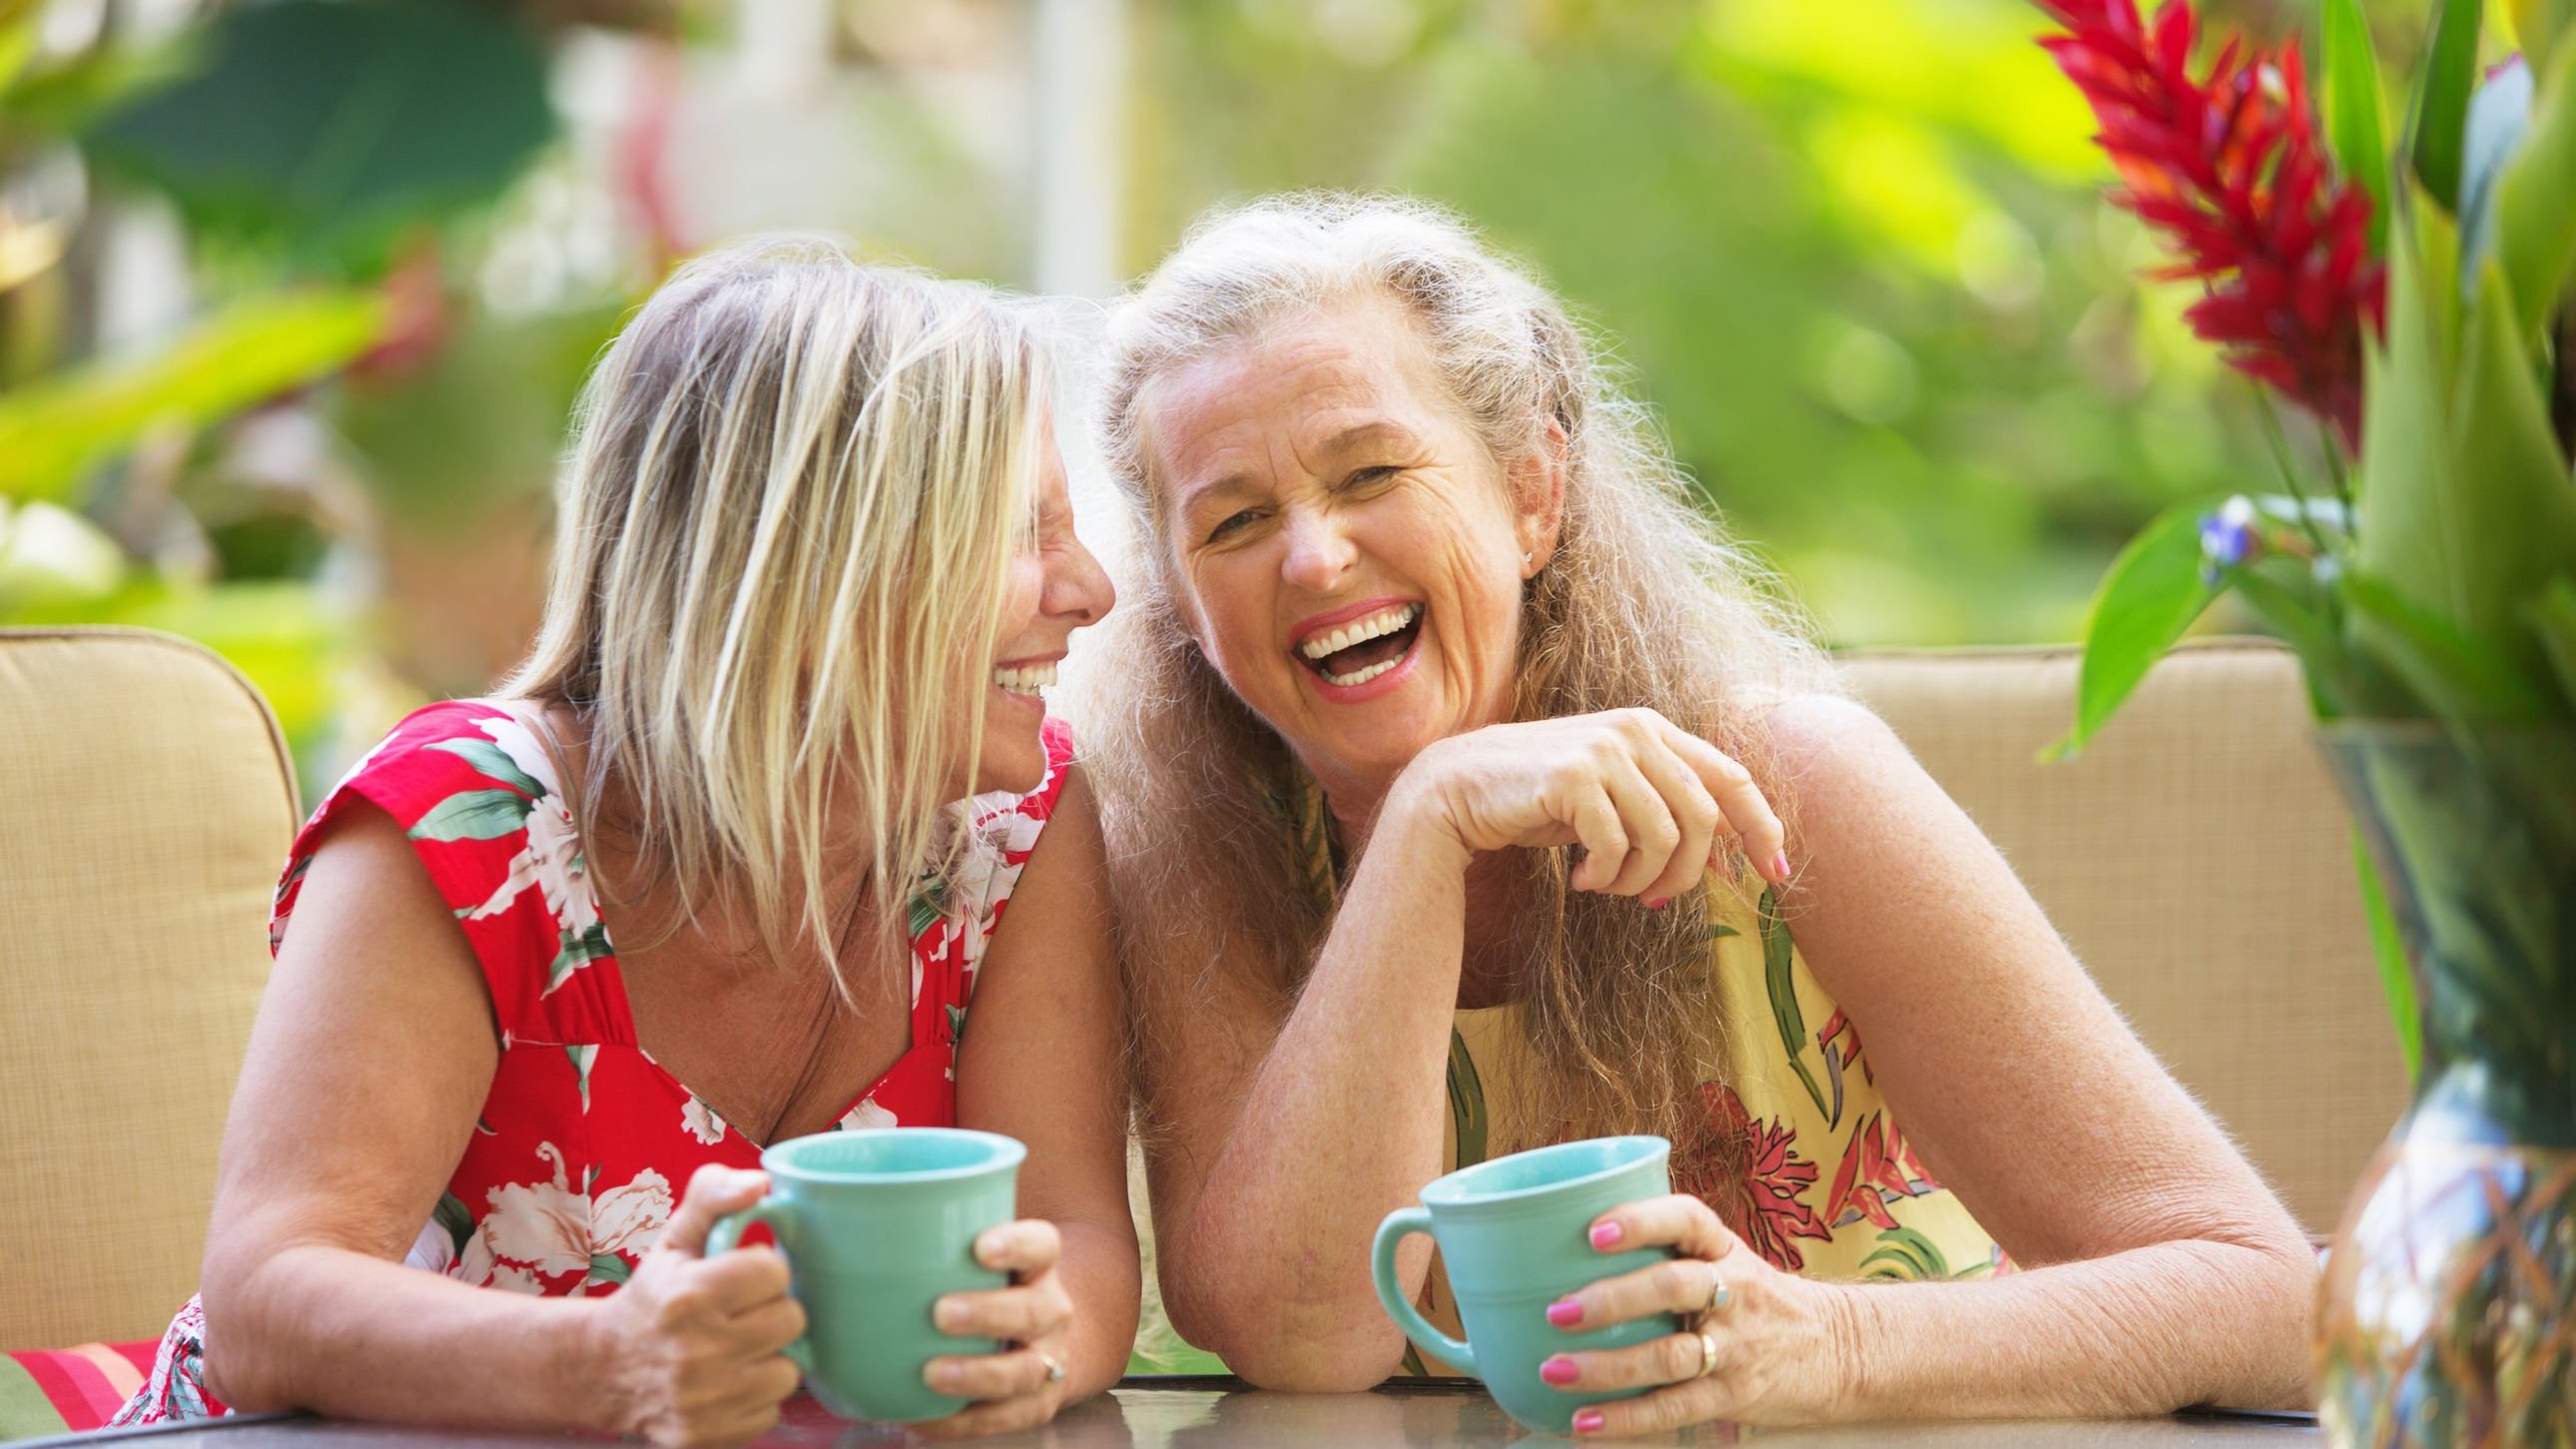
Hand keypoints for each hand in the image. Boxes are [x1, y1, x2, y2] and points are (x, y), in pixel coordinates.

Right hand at [583, 1164, 805, 1447]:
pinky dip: (754, 1398)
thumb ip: (714, 1194)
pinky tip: (727, 1382)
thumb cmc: (654, 1296)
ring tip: (736, 1348)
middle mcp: (695, 1353)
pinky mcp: (704, 1438)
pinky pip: (769, 1414)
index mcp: (689, 1296)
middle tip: (741, 1313)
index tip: (741, 1276)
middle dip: (770, 1312)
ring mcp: (701, 1402)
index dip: (763, 1270)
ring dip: (768, 1358)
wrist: (603, 1368)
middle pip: (792, 1321)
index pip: (775, 1271)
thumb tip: (760, 1184)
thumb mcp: (676, 1237)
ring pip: (787, 1372)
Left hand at [914, 1219, 1078, 1439]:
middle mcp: (1050, 1312)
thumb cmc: (980, 1290)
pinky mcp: (1033, 1406)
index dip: (1018, 1244)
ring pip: (1024, 1371)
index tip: (980, 1247)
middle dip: (988, 1313)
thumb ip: (925, 1246)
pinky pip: (1001, 1418)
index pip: (1042, 1245)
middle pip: (1034, 1310)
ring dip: (978, 1374)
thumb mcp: (971, 1262)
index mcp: (1037, 1267)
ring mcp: (1048, 1362)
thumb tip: (831, 1225)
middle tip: (940, 1312)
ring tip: (931, 1373)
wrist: (1035, 1344)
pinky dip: (959, 1420)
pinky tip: (920, 1416)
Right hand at [1393, 709, 1789, 899]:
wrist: (1458, 791)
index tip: (1777, 873)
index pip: (1732, 776)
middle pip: (1702, 817)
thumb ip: (1665, 808)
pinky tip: (1579, 880)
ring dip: (1640, 879)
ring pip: (1664, 836)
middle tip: (1656, 899)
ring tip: (1608, 887)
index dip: (1762, 826)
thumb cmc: (1539, 801)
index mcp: (1652, 729)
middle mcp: (1635, 729)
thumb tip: (1727, 853)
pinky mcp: (1574, 775)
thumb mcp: (1613, 801)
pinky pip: (1617, 845)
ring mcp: (1604, 749)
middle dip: (1687, 873)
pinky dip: (1605, 877)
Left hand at [1536, 1195, 1853, 1434]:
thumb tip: (1560, 1247)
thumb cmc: (1754, 1296)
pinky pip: (1675, 1407)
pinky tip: (1584, 1422)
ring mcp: (1737, 1346)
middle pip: (1673, 1288)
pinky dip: (1627, 1419)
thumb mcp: (1724, 1257)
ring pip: (1670, 1356)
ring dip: (1608, 1367)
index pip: (1685, 1219)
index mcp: (1723, 1246)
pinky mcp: (1734, 1394)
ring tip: (1555, 1370)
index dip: (1641, 1221)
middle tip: (1558, 1311)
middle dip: (1612, 1301)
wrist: (1837, 1347)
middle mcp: (1733, 1290)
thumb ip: (1665, 1251)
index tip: (1594, 1232)